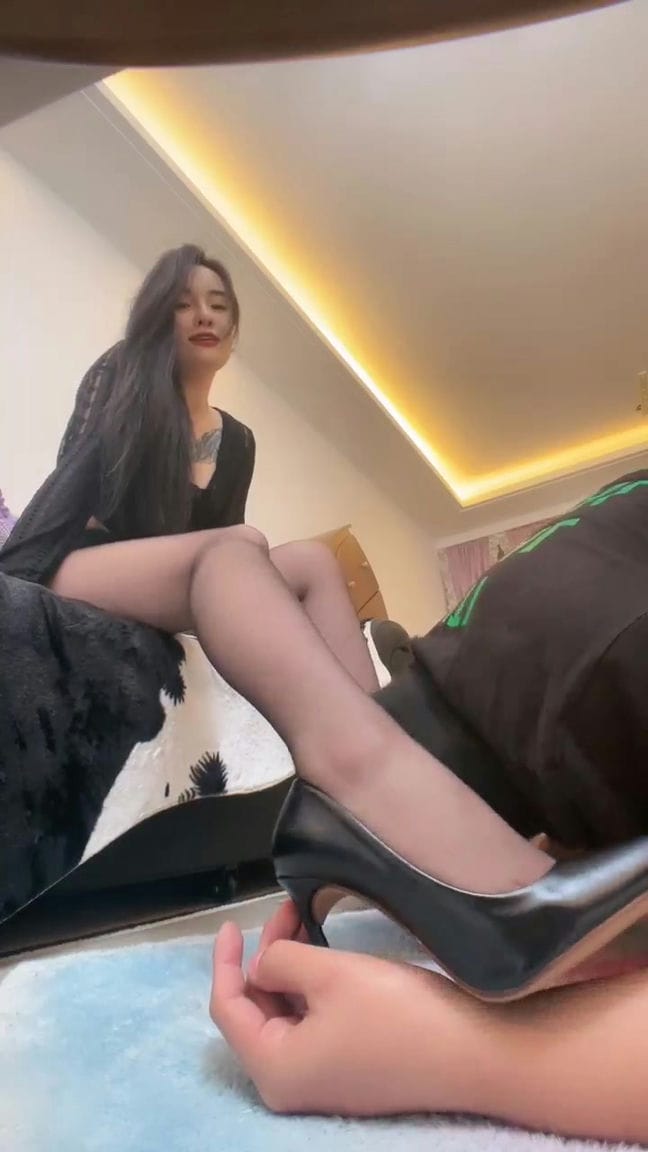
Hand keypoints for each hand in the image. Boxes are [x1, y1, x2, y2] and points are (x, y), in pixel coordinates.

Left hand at [210, 900, 479, 1116]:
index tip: (232, 923)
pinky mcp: (347, 1073)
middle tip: (287, 912)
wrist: (475, 1054)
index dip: (225, 962)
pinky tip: (322, 957)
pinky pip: (310, 1027)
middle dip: (266, 959)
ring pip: (284, 1017)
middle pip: (256, 1013)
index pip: (229, 1008)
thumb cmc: (399, 1012)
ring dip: (289, 971)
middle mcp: (290, 1085)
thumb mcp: (330, 973)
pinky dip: (309, 990)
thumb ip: (281, 962)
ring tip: (303, 924)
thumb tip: (260, 967)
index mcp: (275, 1069)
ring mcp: (320, 1082)